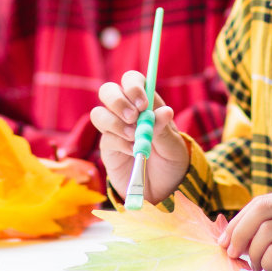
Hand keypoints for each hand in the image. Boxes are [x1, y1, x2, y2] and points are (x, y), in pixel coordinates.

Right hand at [90, 70, 189, 203]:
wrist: (162, 190)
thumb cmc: (171, 162)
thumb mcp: (173, 146)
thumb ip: (164, 129)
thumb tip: (165, 111)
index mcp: (146, 103)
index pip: (132, 80)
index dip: (133, 86)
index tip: (143, 104)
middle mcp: (127, 112)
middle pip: (108, 91)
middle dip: (118, 101)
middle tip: (133, 117)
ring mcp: (114, 129)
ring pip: (98, 113)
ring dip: (115, 123)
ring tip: (134, 137)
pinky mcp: (108, 147)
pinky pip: (105, 138)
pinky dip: (120, 143)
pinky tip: (133, 152)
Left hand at [220, 187, 271, 270]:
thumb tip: (236, 236)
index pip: (262, 202)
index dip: (239, 221)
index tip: (225, 240)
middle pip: (261, 210)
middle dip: (240, 233)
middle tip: (232, 253)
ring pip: (268, 231)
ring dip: (255, 253)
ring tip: (258, 266)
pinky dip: (268, 260)